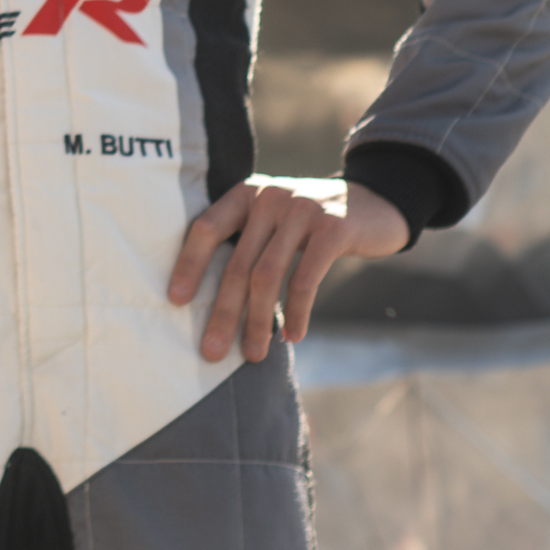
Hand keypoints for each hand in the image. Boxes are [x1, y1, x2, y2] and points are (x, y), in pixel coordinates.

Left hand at [166, 176, 405, 362]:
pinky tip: (293, 337)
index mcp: (246, 194)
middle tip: (211, 351)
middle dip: (223, 312)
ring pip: (267, 276)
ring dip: (258, 322)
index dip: (189, 265)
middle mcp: (269, 198)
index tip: (175, 302)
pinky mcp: (333, 229)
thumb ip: (246, 243)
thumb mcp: (274, 220)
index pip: (206, 228)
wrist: (374, 203)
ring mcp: (301, 210)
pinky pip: (305, 280)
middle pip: (236, 263)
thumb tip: (211, 304)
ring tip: (254, 354)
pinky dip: (296, 313)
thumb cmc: (310, 224)